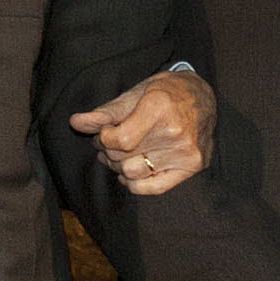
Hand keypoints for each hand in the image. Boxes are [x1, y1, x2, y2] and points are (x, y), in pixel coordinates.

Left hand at [71, 69, 215, 196]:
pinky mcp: (193, 166)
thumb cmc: (166, 92)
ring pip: (134, 173)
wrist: (203, 96)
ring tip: (121, 155)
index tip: (104, 133)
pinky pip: (153, 188)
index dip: (103, 139)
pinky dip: (135, 183)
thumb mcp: (135, 94)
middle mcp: (175, 132)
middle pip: (124, 157)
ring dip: (119, 167)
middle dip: (108, 150)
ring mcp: (186, 152)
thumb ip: (106, 112)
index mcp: (159, 107)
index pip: (120, 140)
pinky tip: (131, 171)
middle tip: (110, 141)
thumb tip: (76, 123)